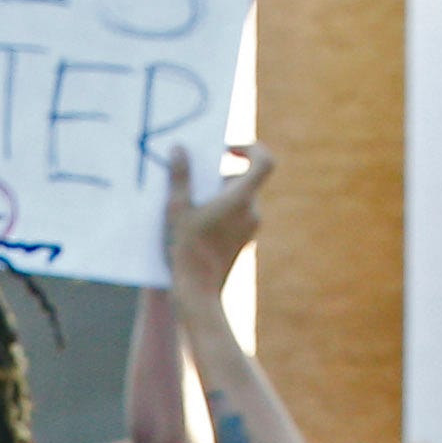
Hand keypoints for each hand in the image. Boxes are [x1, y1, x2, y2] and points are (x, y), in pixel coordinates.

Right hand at [161, 142, 274, 296]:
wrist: (198, 294)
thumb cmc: (187, 250)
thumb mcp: (177, 209)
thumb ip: (180, 176)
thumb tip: (179, 148)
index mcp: (241, 199)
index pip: (264, 161)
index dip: (249, 148)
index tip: (226, 149)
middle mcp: (252, 212)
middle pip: (243, 180)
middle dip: (219, 175)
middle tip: (192, 180)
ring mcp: (250, 228)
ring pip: (237, 199)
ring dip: (216, 195)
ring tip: (189, 204)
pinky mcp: (243, 242)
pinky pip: (235, 216)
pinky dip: (219, 212)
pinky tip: (195, 223)